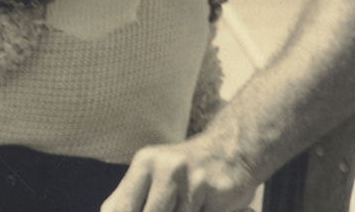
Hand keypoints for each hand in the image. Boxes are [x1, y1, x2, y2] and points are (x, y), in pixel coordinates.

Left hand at [101, 138, 256, 211]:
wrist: (234, 149)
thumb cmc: (187, 170)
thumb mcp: (153, 175)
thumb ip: (130, 198)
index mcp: (144, 164)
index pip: (120, 208)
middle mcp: (166, 168)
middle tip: (173, 207)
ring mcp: (192, 180)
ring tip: (190, 204)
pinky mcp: (216, 191)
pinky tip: (206, 205)